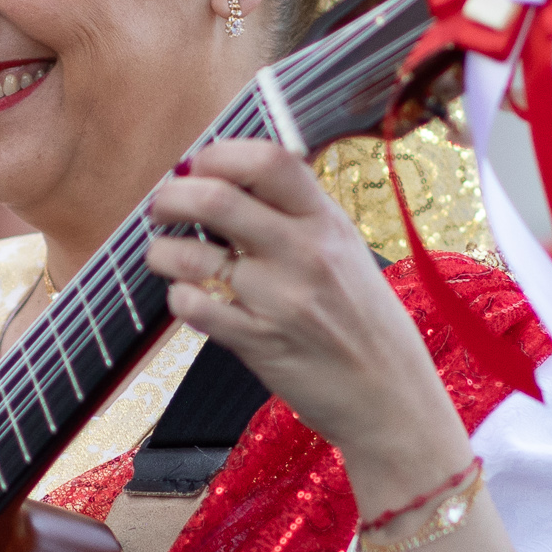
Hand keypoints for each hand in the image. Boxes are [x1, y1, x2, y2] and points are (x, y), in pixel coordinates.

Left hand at [146, 139, 468, 495]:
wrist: (390, 398)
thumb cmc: (365, 322)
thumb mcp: (347, 252)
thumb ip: (299, 213)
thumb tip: (234, 175)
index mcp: (327, 222)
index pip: (268, 161)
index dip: (220, 154)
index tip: (200, 166)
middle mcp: (304, 254)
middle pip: (216, 199)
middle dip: (172, 197)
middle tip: (163, 208)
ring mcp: (279, 300)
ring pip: (191, 255)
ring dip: (162, 251)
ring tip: (164, 256)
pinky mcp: (257, 343)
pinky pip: (193, 306)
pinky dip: (178, 297)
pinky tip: (188, 297)